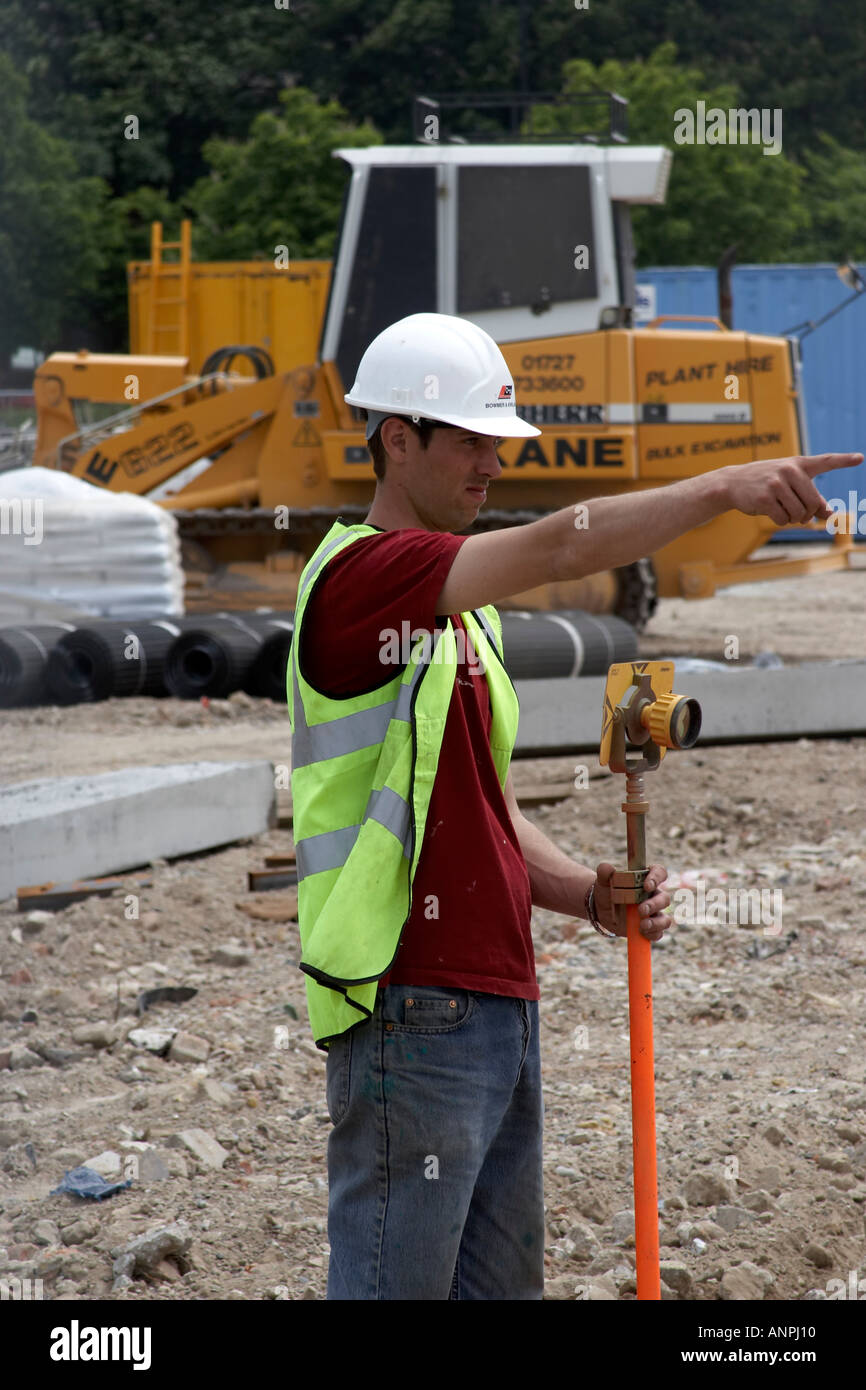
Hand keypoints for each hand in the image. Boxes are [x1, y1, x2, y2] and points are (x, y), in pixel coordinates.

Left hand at [593, 862, 671, 940]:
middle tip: (641, 910)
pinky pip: (658, 933)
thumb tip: (607, 867)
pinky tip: (642, 932)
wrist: (602, 910)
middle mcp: (653, 896)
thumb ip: (604, 872)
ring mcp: (654, 913)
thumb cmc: (607, 891)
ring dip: (656, 923)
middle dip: (654, 905)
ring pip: (665, 919)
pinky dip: (652, 934)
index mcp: (646, 880)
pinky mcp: (650, 928)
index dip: (657, 877)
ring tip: (642, 925)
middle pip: (664, 898)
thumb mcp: (603, 881)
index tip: (647, 885)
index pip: (659, 872)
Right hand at [721, 453, 862, 525]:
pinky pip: (784, 519)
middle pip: (814, 503)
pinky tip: (771, 511)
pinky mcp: (765, 498)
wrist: (733, 482)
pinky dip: (781, 521)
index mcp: (799, 465)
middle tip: (799, 513)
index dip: (844, 461)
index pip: (826, 461)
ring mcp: (776, 484)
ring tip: (782, 509)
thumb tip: (830, 514)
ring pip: (799, 514)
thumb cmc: (767, 482)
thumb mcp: (791, 484)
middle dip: (808, 513)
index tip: (860, 458)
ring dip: (793, 518)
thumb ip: (812, 497)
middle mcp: (790, 471)